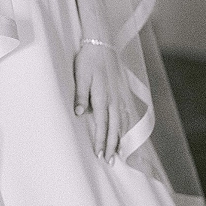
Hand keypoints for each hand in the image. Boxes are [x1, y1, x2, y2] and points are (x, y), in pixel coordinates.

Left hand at [73, 42, 128, 163]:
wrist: (102, 43)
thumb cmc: (88, 59)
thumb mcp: (80, 75)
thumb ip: (80, 94)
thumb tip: (79, 113)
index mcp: (102, 96)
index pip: (101, 123)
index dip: (100, 140)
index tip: (98, 155)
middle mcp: (113, 98)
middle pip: (114, 127)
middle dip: (111, 145)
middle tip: (109, 162)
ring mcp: (120, 95)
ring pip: (122, 122)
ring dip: (120, 138)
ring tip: (119, 154)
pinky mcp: (122, 91)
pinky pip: (127, 113)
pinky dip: (127, 126)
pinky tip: (126, 133)